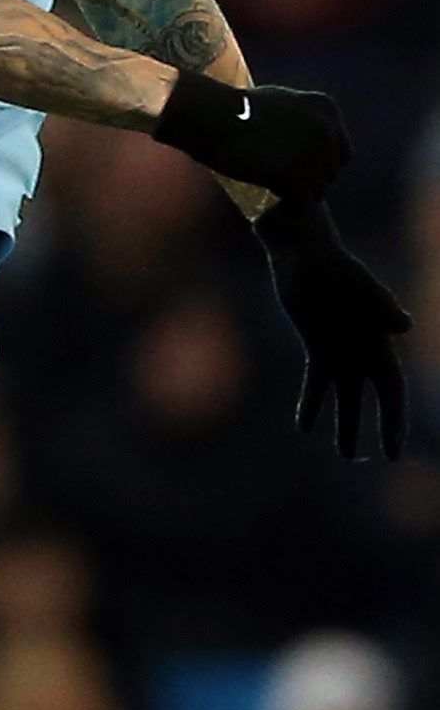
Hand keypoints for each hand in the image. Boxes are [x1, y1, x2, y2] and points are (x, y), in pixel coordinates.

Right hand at [154, 69, 349, 199]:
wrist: (211, 116)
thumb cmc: (231, 108)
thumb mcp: (277, 102)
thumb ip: (298, 118)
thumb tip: (302, 135)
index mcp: (325, 108)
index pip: (340, 152)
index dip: (318, 166)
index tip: (294, 171)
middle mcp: (327, 129)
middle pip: (330, 173)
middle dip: (306, 181)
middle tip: (278, 185)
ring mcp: (314, 153)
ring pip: (317, 191)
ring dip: (295, 195)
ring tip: (271, 195)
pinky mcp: (296, 174)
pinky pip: (300, 204)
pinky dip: (287, 209)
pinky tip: (269, 207)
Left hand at [257, 199, 410, 458]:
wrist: (305, 251)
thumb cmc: (335, 266)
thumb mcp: (358, 285)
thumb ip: (382, 304)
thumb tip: (404, 326)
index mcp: (380, 340)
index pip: (392, 390)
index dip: (393, 421)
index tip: (392, 452)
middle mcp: (364, 348)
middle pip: (374, 397)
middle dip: (379, 428)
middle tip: (376, 458)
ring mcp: (342, 348)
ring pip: (346, 395)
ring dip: (346, 423)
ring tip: (346, 454)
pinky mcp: (316, 344)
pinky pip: (317, 382)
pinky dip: (312, 403)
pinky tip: (305, 426)